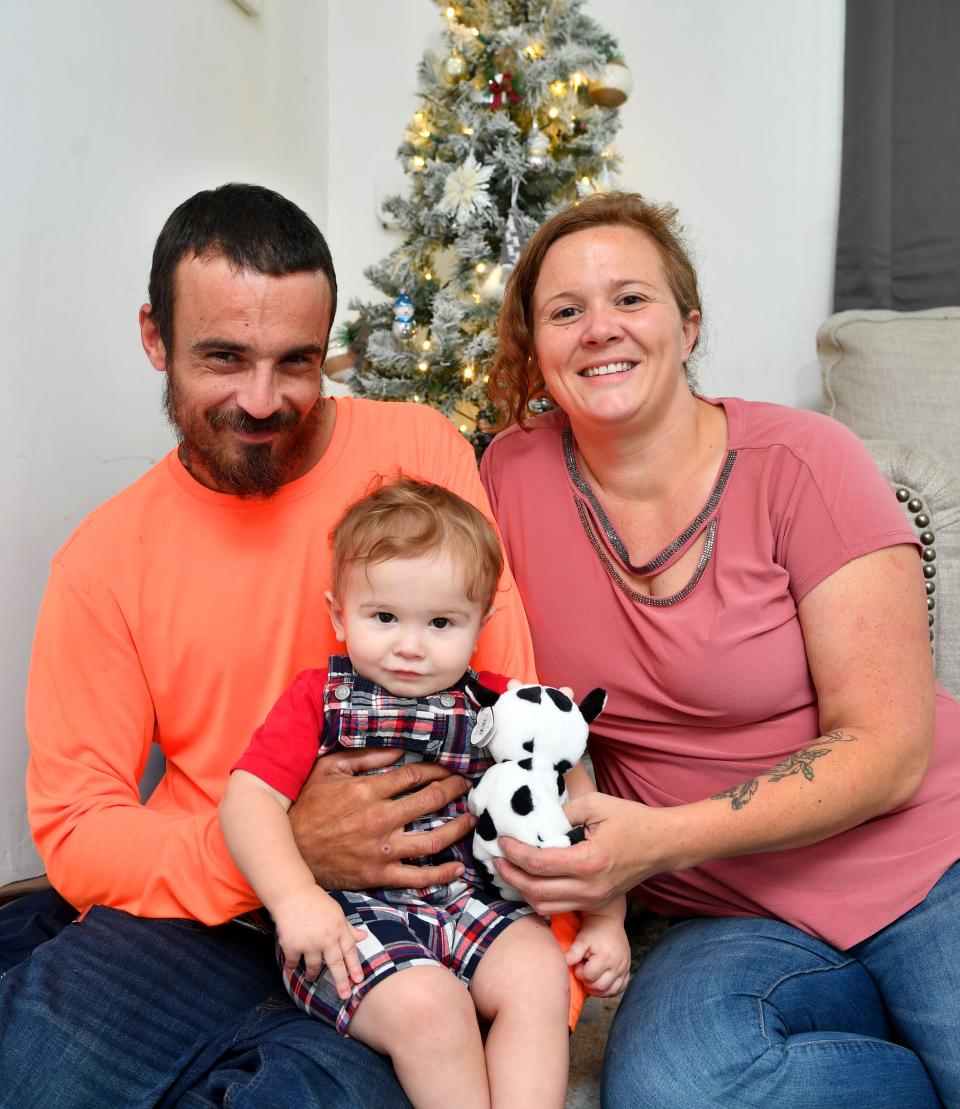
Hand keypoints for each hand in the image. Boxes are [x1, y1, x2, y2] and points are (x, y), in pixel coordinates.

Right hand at [273, 886, 366, 1000]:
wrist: (293, 894)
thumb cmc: (316, 902)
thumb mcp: (336, 912)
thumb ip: (348, 928)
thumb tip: (364, 937)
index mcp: (339, 928)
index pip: (350, 951)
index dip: (355, 967)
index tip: (359, 981)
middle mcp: (327, 937)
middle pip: (336, 964)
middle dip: (341, 982)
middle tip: (345, 996)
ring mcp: (310, 943)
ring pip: (314, 967)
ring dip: (313, 975)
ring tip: (312, 978)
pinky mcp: (293, 946)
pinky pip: (294, 963)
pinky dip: (293, 967)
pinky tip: (293, 968)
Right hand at [289, 747, 473, 889]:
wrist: (289, 851)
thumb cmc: (307, 805)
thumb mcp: (329, 769)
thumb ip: (365, 756)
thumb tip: (398, 749)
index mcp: (369, 790)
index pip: (415, 775)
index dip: (438, 770)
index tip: (450, 768)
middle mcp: (380, 819)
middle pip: (431, 801)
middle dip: (454, 790)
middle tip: (466, 786)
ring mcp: (382, 850)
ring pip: (433, 840)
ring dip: (458, 828)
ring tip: (470, 820)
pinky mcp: (379, 875)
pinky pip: (418, 877)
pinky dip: (441, 874)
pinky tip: (457, 868)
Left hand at [496, 791, 675, 915]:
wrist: (663, 844)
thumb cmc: (632, 821)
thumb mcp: (596, 804)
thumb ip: (563, 811)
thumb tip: (536, 818)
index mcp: (589, 862)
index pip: (539, 864)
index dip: (515, 854)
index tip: (502, 841)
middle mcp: (590, 888)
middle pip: (536, 891)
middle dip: (510, 876)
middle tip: (497, 859)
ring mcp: (593, 900)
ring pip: (544, 906)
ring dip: (522, 890)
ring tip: (509, 870)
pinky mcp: (596, 904)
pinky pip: (558, 908)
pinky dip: (538, 898)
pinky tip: (529, 881)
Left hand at [565, 912, 630, 997]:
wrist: (608, 919)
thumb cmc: (594, 929)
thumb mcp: (582, 938)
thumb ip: (573, 952)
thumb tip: (564, 965)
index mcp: (606, 957)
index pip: (589, 977)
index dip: (580, 972)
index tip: (578, 963)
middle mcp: (617, 965)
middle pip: (600, 986)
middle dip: (588, 981)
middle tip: (584, 969)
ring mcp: (624, 968)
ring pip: (610, 990)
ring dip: (597, 988)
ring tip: (591, 976)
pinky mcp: (627, 970)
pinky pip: (620, 988)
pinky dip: (610, 989)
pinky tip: (602, 982)